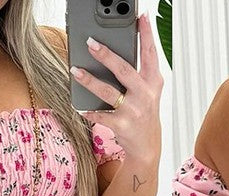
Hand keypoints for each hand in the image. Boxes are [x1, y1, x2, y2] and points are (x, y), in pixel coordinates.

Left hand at [70, 10, 162, 161]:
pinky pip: (101, 115)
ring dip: (90, 81)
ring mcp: (134, 111)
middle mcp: (145, 95)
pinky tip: (80, 107)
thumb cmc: (144, 114)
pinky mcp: (122, 126)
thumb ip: (138, 73)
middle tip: (90, 43)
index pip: (150, 54)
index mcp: (153, 83)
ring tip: (75, 70)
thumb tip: (114, 52)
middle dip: (107, 55)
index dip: (146, 35)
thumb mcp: (148, 92)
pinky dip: (90, 111)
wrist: (147, 147)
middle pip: (124, 70)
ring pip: (108, 92)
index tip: (141, 17)